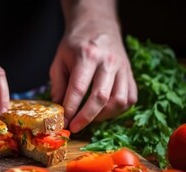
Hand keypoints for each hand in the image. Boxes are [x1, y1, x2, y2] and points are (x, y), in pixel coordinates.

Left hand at [50, 18, 136, 132]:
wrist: (98, 25)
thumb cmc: (75, 44)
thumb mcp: (59, 60)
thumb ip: (58, 85)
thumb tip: (59, 108)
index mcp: (87, 55)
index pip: (78, 88)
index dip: (70, 109)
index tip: (63, 121)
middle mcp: (108, 62)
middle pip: (100, 97)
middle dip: (86, 117)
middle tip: (74, 127)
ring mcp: (123, 68)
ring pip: (118, 101)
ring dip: (102, 116)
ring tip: (89, 119)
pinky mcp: (131, 75)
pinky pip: (129, 99)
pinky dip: (117, 110)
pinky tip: (103, 111)